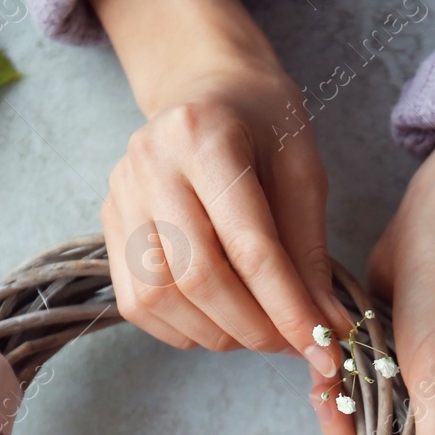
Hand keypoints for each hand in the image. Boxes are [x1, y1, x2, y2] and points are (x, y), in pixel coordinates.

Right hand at [89, 0, 346, 374]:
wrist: (206, 88)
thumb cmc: (263, 125)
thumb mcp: (303, 172)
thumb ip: (310, 252)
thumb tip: (326, 328)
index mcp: (203, 136)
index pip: (249, 245)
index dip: (288, 306)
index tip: (323, 346)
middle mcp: (149, 163)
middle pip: (196, 278)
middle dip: (252, 327)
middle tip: (292, 343)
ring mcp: (120, 195)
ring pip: (160, 297)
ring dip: (218, 333)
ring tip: (258, 329)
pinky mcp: (109, 224)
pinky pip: (137, 302)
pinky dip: (183, 328)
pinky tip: (219, 319)